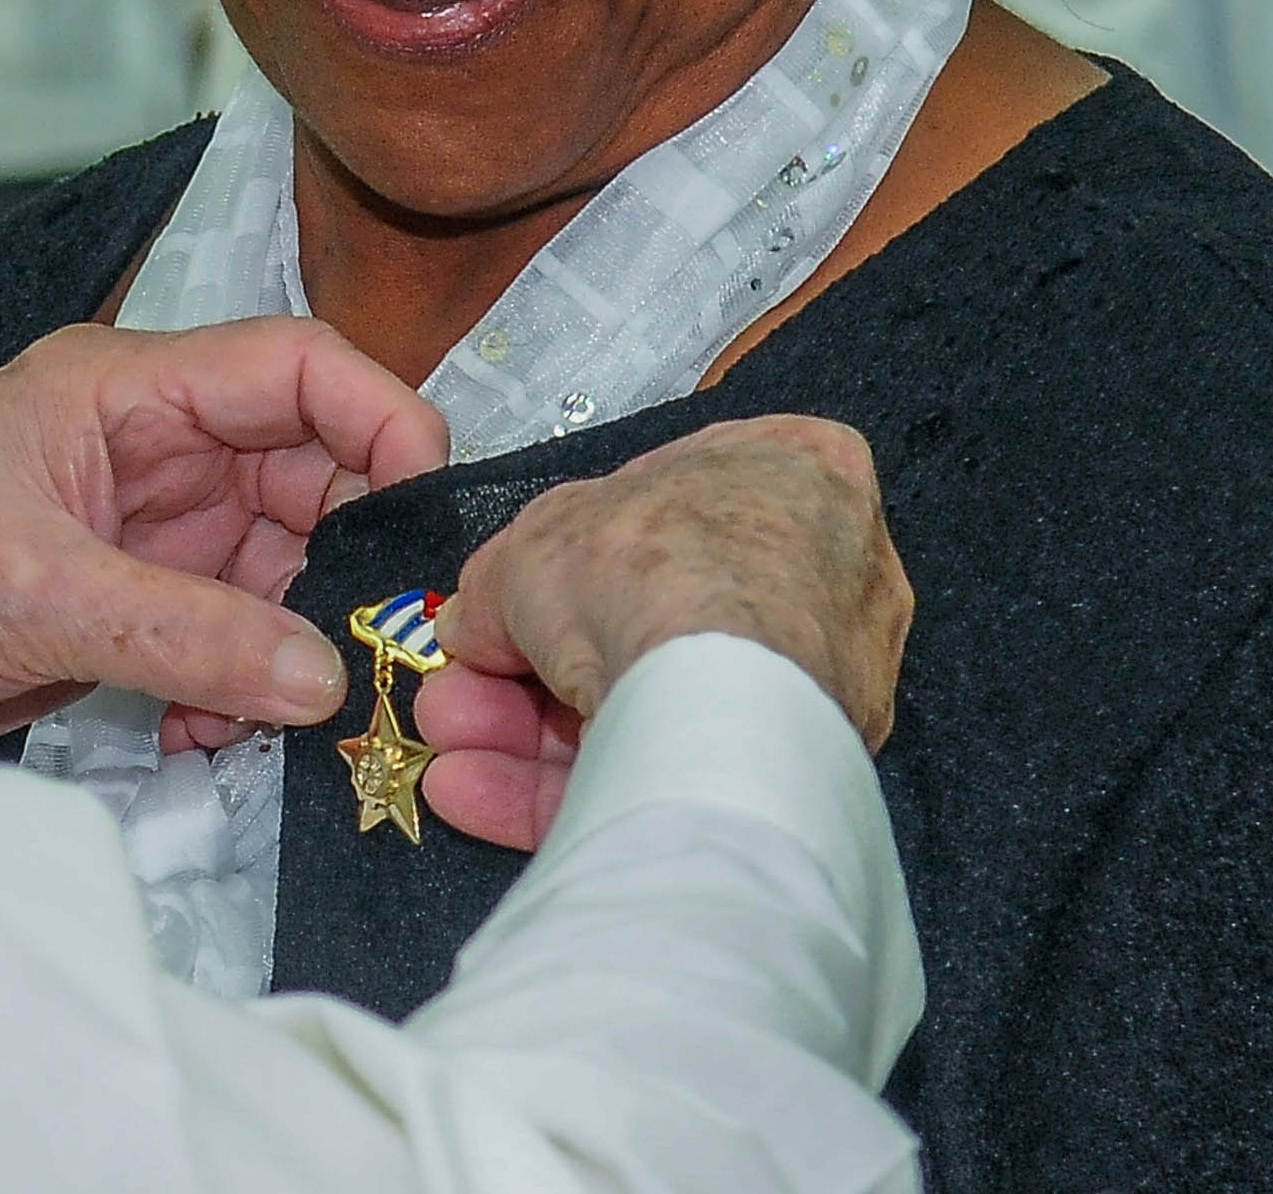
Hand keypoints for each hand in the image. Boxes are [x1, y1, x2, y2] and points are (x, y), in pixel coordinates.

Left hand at [0, 317, 445, 759]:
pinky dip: (238, 690)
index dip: (380, 420)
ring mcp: (137, 533)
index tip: (428, 507)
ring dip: (293, 645)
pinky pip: (227, 641)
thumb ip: (182, 633)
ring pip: (275, 572)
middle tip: (381, 643)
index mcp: (119, 390)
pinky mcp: (121, 611)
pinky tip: (205, 735)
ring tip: (280, 710)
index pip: (294, 365)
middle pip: (307, 476)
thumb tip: (321, 675)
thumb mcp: (27, 594)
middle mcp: (143, 449)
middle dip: (348, 559)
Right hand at [423, 417, 911, 847]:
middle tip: (458, 693)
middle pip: (645, 626)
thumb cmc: (651, 568)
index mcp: (794, 476)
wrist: (712, 693)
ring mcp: (814, 689)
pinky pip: (667, 775)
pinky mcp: (787, 784)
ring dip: (530, 737)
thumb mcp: (533, 542)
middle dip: (529, 670)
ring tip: (450, 750)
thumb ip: (499, 584)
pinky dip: (571, 789)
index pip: (670, 508)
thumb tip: (475, 627)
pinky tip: (477, 796)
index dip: (566, 555)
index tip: (503, 596)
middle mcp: (822, 583)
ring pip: (650, 711)